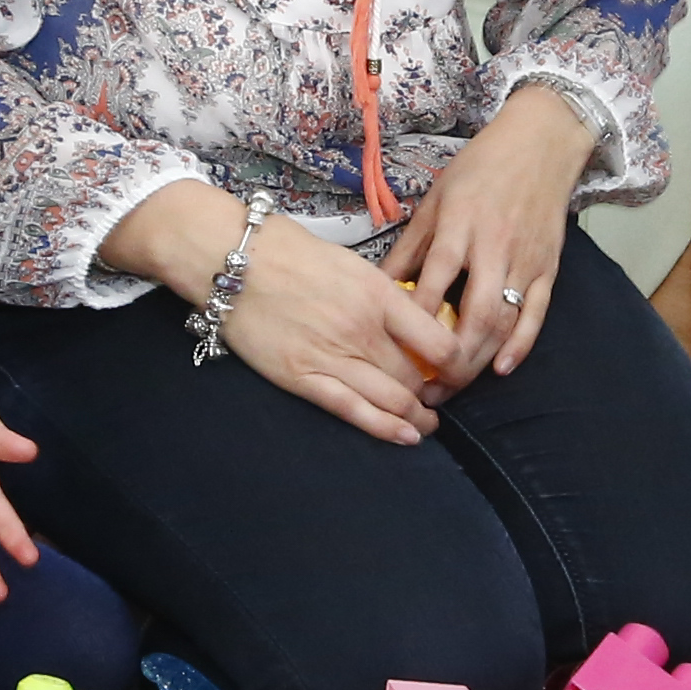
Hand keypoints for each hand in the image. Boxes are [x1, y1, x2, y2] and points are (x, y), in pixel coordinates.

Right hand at [221, 216, 461, 444]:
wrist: (233, 259)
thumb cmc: (289, 253)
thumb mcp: (352, 264)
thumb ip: (384, 296)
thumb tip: (414, 323)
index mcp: (378, 295)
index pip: (438, 342)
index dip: (456, 363)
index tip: (457, 369)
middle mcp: (361, 329)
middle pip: (416, 376)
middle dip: (433, 393)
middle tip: (437, 398)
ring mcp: (331, 356)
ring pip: (391, 399)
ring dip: (416, 417)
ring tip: (426, 424)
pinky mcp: (302, 377)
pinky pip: (353, 410)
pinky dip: (384, 428)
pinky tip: (405, 436)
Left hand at [379, 87, 597, 389]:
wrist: (540, 144)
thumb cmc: (480, 169)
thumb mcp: (435, 200)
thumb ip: (410, 246)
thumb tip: (379, 285)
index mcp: (459, 226)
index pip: (434, 283)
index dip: (415, 322)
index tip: (395, 353)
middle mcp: (494, 247)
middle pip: (473, 315)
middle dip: (450, 358)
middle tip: (426, 389)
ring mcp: (525, 261)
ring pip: (504, 321)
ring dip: (479, 360)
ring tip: (453, 385)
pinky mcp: (549, 268)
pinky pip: (536, 315)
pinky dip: (520, 345)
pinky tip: (501, 369)